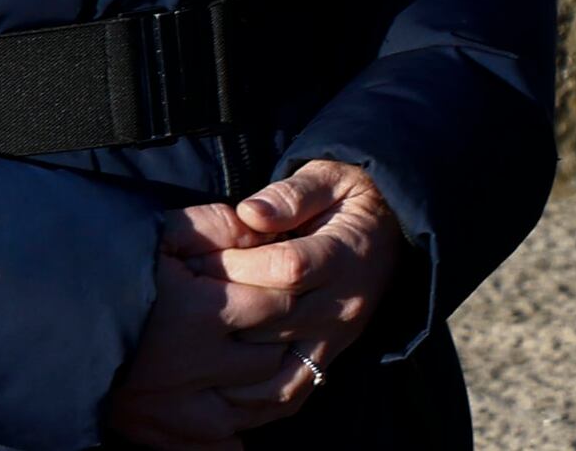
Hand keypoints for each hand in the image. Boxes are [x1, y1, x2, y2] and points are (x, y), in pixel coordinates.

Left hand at [96, 161, 393, 443]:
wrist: (395, 231)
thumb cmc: (351, 199)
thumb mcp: (330, 177)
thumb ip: (291, 193)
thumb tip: (250, 212)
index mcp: (346, 254)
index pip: (287, 269)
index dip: (238, 266)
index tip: (202, 256)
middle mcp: (344, 303)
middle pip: (274, 319)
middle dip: (222, 310)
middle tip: (180, 301)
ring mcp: (337, 337)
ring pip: (275, 366)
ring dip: (228, 361)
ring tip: (190, 346)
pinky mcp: (328, 358)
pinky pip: (289, 392)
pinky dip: (252, 400)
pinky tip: (217, 391)